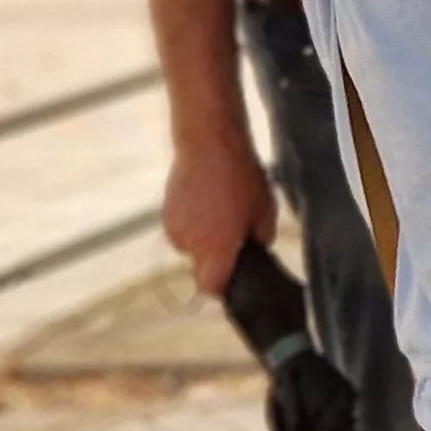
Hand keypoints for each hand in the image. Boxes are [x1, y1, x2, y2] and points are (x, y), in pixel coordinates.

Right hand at [165, 136, 275, 297]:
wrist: (209, 142)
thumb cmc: (241, 175)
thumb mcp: (265, 210)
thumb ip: (261, 239)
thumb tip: (256, 250)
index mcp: (216, 247)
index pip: (211, 288)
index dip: (224, 287)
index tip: (235, 277)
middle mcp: (190, 243)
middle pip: (201, 267)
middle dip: (217, 258)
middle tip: (233, 235)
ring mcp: (174, 228)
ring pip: (191, 247)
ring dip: (203, 238)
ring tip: (219, 211)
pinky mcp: (165, 213)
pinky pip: (182, 229)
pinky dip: (192, 222)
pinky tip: (205, 201)